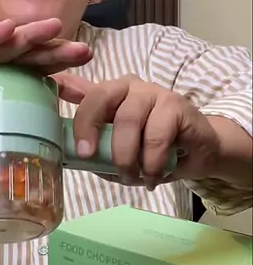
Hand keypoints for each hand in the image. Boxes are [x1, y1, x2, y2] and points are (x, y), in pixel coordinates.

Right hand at [0, 19, 91, 136]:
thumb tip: (16, 157)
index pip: (32, 73)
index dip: (58, 74)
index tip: (86, 82)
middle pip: (27, 55)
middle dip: (56, 52)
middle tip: (86, 51)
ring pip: (3, 45)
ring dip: (30, 36)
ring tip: (55, 28)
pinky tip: (8, 28)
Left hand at [55, 73, 221, 188]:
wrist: (199, 152)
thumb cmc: (152, 150)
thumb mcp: (118, 150)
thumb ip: (96, 145)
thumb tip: (65, 154)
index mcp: (110, 94)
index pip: (85, 95)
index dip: (74, 114)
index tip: (70, 139)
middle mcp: (130, 87)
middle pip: (101, 97)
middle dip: (90, 127)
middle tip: (88, 157)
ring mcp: (154, 92)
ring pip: (129, 120)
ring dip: (125, 156)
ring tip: (130, 177)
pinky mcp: (177, 105)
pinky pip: (157, 135)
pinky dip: (151, 162)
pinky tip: (152, 177)